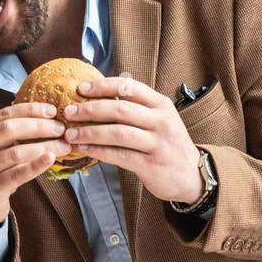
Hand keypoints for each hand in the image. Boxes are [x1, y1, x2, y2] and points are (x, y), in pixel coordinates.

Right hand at [0, 101, 70, 236]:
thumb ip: (10, 136)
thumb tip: (48, 120)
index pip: (5, 114)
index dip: (30, 110)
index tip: (52, 111)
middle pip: (9, 129)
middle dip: (39, 126)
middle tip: (61, 130)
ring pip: (16, 153)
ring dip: (44, 147)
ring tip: (63, 146)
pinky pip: (16, 175)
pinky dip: (35, 166)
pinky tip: (50, 159)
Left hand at [61, 73, 204, 204]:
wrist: (192, 176)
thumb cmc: (168, 143)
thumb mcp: (160, 118)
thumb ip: (138, 104)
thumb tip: (111, 85)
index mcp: (161, 105)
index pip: (129, 88)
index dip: (103, 86)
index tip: (81, 89)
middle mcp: (162, 121)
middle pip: (120, 110)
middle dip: (90, 110)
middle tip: (69, 112)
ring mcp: (158, 143)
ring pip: (118, 133)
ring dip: (90, 132)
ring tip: (71, 133)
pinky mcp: (151, 164)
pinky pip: (119, 155)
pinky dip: (98, 151)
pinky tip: (84, 149)